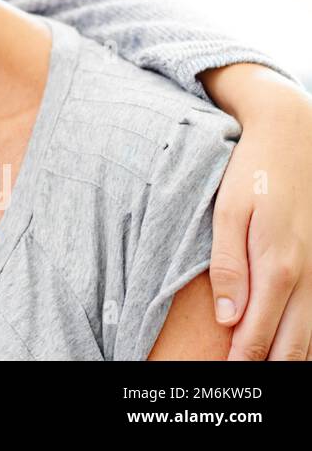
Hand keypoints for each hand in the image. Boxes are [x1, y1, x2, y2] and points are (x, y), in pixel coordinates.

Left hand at [201, 63, 311, 359]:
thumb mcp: (227, 213)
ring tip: (262, 374)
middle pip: (294, 347)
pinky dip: (308, 339)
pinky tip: (291, 348)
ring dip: (292, 360)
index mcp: (279, 266)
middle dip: (267, 371)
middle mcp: (310, 276)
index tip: (223, 380)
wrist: (294, 138)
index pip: (259, 335)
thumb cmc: (253, 174)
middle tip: (241, 387)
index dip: (241, 364)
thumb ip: (227, 267)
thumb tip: (229, 320)